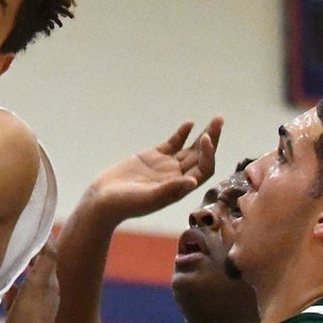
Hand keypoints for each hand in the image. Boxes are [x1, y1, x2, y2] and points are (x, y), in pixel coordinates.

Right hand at [0, 240, 59, 322]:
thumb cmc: (30, 318)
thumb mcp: (38, 284)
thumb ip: (45, 260)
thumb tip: (49, 236)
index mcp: (51, 284)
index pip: (48, 255)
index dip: (41, 240)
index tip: (29, 224)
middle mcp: (45, 294)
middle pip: (38, 267)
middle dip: (29, 253)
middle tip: (14, 238)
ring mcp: (33, 307)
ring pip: (26, 281)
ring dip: (19, 270)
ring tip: (6, 258)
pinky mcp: (20, 318)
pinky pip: (16, 298)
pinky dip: (10, 289)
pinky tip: (0, 286)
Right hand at [84, 116, 221, 224]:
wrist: (103, 199)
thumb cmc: (125, 204)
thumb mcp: (148, 198)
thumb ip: (170, 189)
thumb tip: (193, 181)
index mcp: (180, 188)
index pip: (203, 169)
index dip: (208, 154)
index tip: (205, 138)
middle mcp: (177, 176)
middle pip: (201, 156)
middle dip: (213, 138)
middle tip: (219, 120)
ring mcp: (166, 166)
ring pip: (190, 148)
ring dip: (203, 134)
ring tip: (215, 119)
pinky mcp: (153, 157)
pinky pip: (173, 143)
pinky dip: (182, 134)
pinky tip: (189, 124)